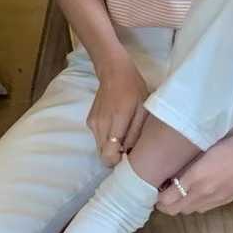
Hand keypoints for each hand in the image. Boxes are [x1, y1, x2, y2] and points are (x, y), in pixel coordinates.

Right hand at [88, 50, 149, 165]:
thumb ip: (136, 133)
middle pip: (103, 155)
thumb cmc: (134, 89)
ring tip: (124, 133)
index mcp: (116, 121)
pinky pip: (98, 138)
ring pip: (100, 148)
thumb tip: (129, 153)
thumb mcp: (143, 109)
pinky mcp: (89, 121)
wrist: (114, 71)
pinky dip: (107, 138)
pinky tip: (116, 127)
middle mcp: (100, 125)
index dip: (118, 161)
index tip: (128, 155)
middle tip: (129, 145)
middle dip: (116, 156)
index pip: (108, 155)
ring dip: (111, 147)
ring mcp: (92, 123)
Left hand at [156, 124, 232, 214]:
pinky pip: (203, 209)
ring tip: (178, 192)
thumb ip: (187, 165)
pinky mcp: (225, 201)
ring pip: (189, 211)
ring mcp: (215, 199)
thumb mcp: (203, 150)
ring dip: (180, 205)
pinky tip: (196, 193)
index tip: (154, 187)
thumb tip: (171, 174)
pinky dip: (195, 205)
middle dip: (165, 205)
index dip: (157, 197)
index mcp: (195, 178)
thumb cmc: (230, 145)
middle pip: (175, 210)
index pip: (167, 199)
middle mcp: (202, 193)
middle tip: (162, 192)